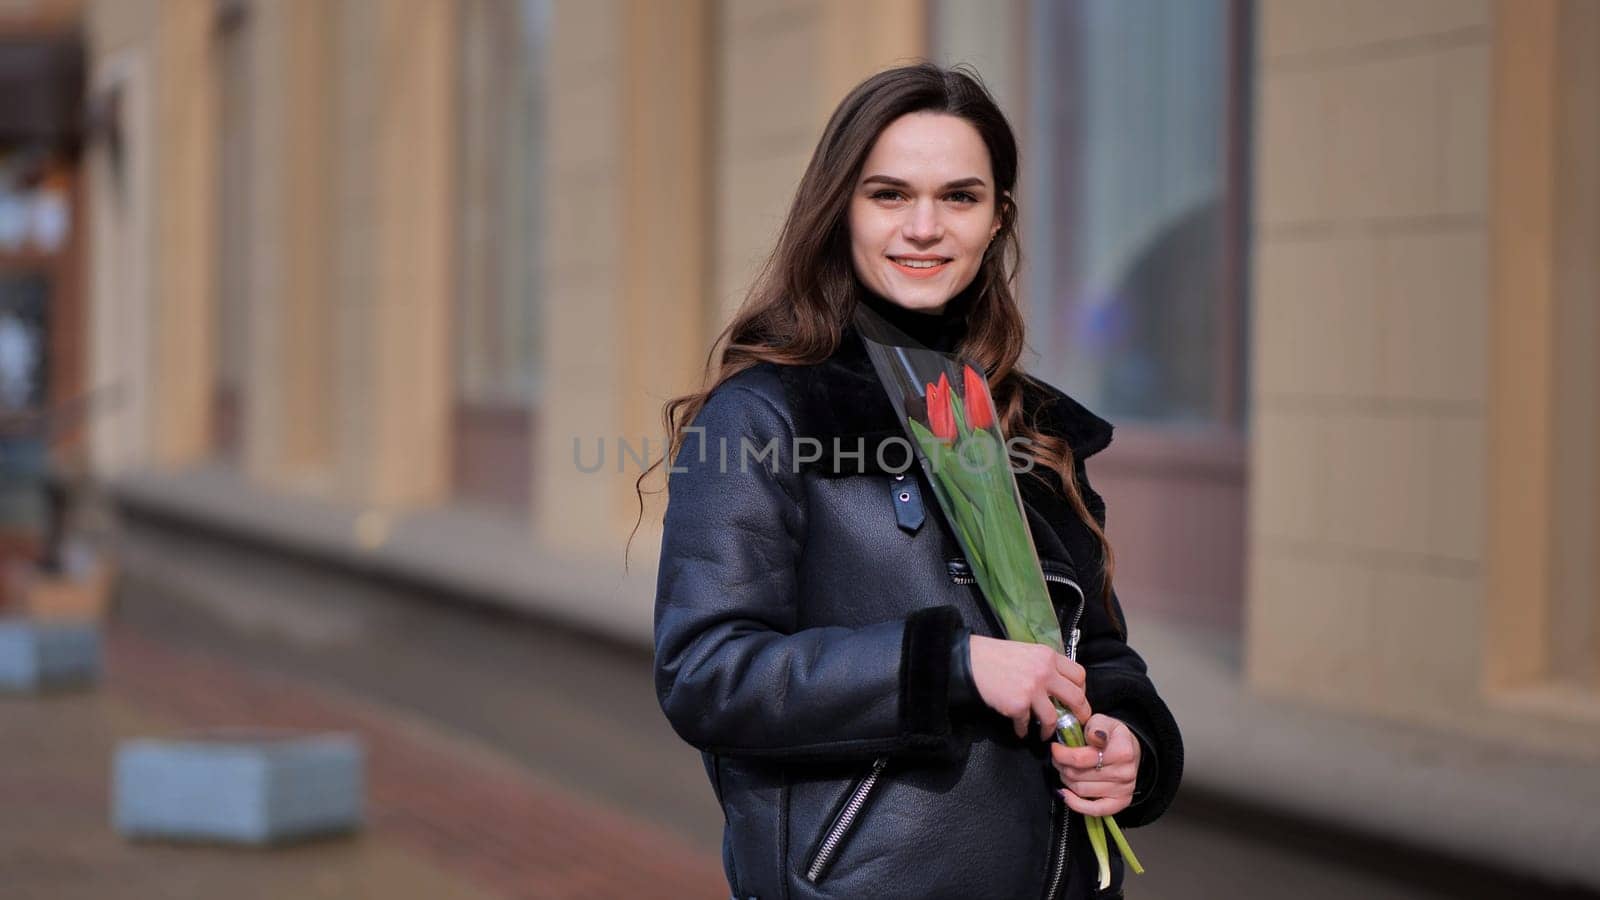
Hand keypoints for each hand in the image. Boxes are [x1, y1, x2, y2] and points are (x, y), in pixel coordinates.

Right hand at [967, 635, 1090, 739]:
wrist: (972, 660)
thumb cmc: (997, 655)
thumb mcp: (1028, 652)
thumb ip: (1045, 665)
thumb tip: (1059, 686)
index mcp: (1049, 656)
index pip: (1079, 675)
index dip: (1082, 691)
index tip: (1076, 700)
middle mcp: (1045, 672)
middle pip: (1076, 698)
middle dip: (1079, 714)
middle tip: (1075, 722)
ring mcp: (1032, 689)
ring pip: (1054, 718)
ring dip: (1050, 730)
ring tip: (1044, 733)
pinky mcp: (1018, 705)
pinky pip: (1027, 724)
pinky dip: (1023, 730)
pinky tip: (1020, 730)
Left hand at [1052, 713, 1139, 816]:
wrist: (1130, 749)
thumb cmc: (1111, 735)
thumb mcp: (1102, 721)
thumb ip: (1095, 726)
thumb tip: (1093, 737)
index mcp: (1122, 750)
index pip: (1081, 758)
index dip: (1061, 754)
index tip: (1055, 748)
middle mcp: (1125, 772)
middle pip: (1078, 775)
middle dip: (1062, 766)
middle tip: (1058, 758)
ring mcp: (1124, 789)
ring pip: (1081, 790)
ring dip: (1066, 780)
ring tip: (1065, 769)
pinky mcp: (1121, 803)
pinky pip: (1094, 810)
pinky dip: (1076, 804)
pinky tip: (1065, 794)